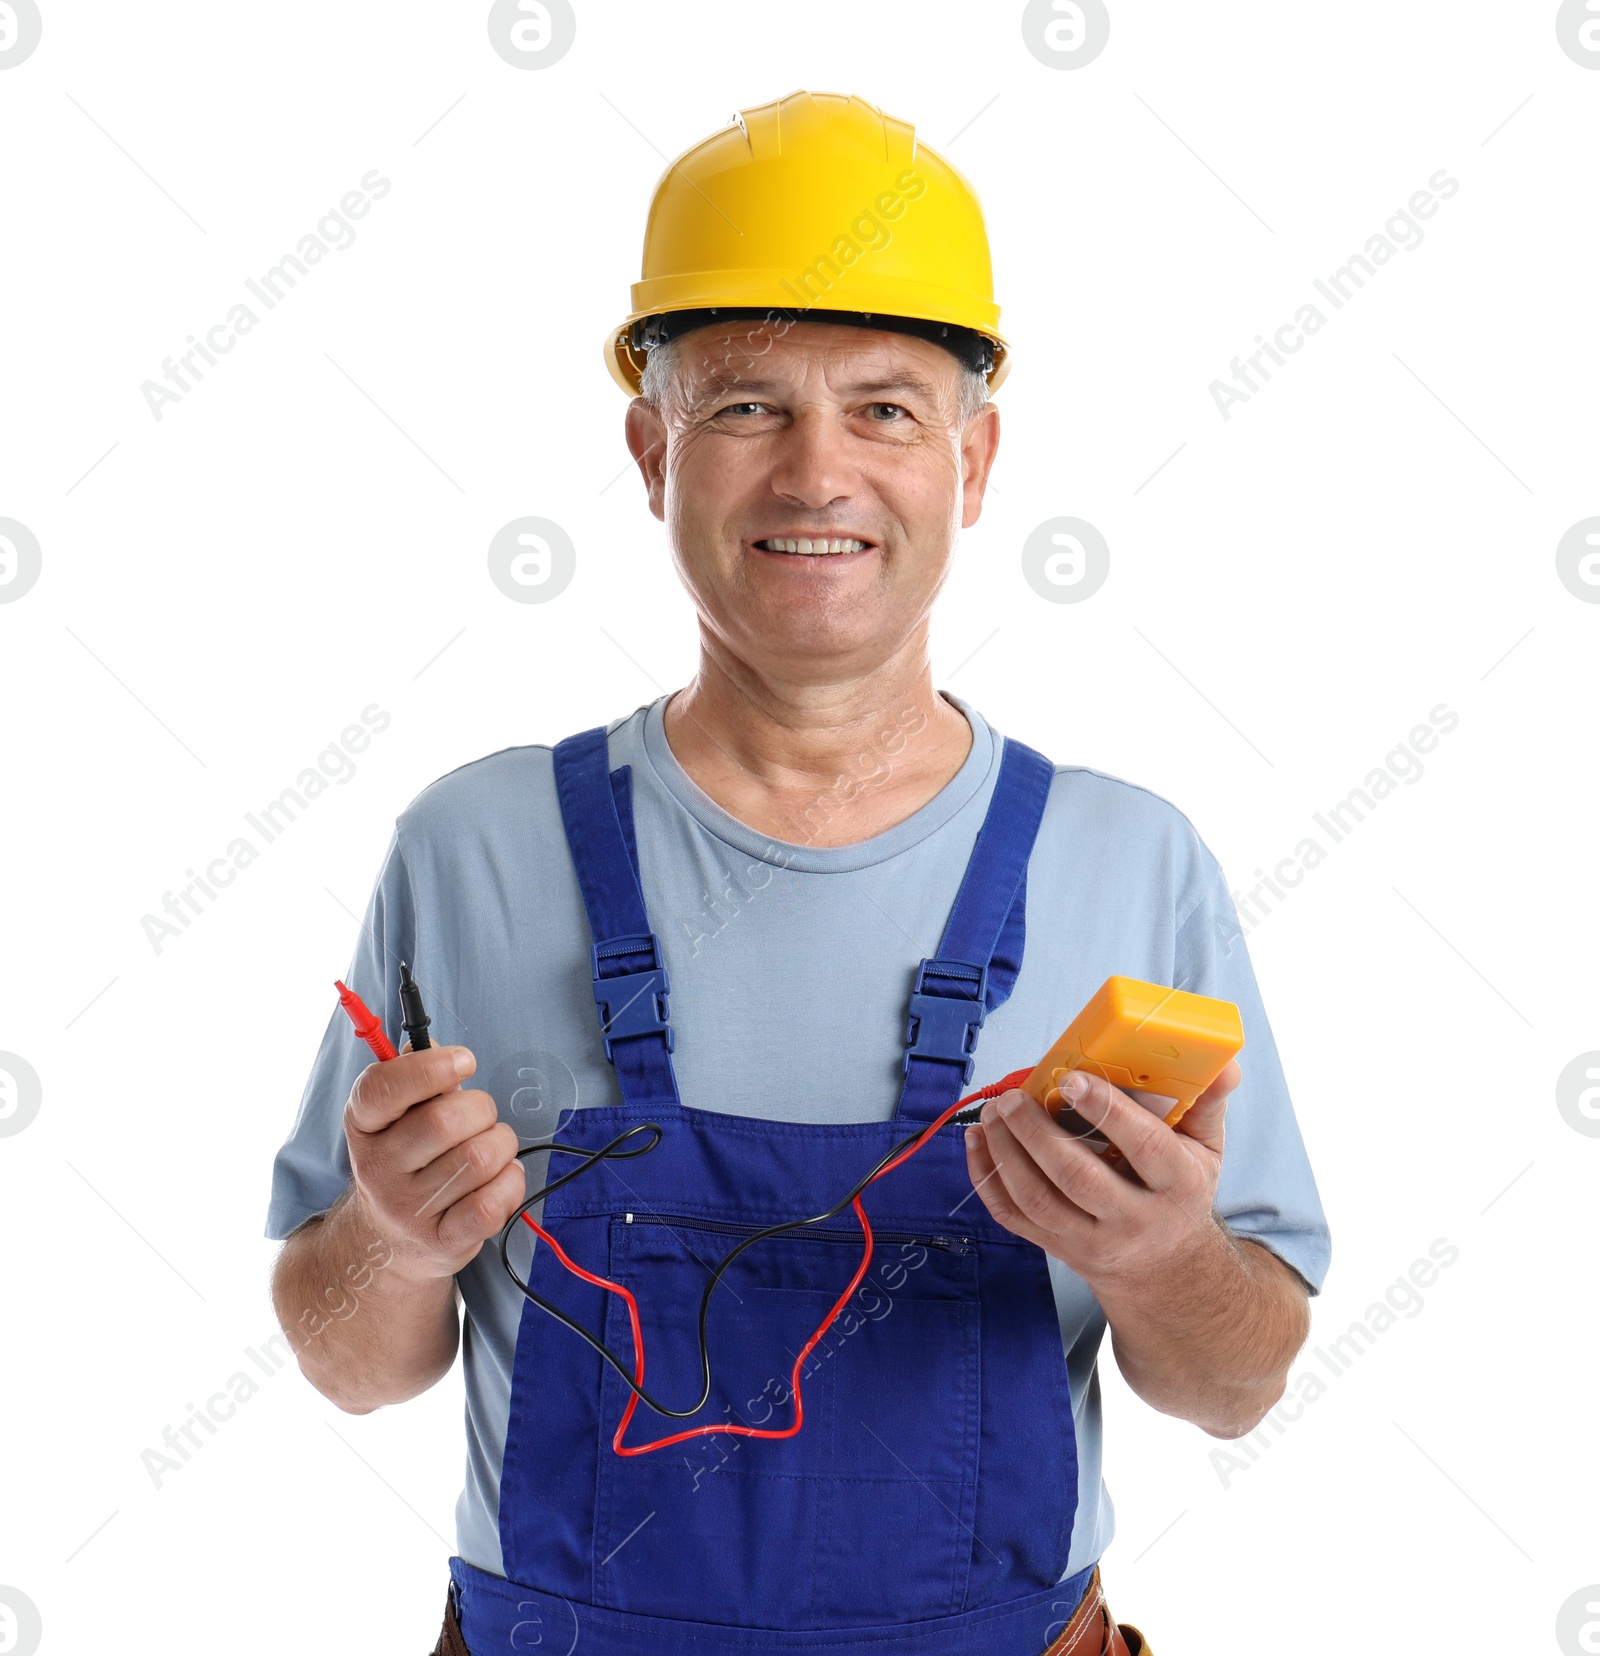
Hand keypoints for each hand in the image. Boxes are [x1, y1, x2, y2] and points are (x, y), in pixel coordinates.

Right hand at [343, 1044, 525, 1281]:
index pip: (382, 1087)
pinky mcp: (441, 1240)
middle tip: (481, 1117)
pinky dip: (510, 1182)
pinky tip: (500, 1177)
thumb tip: (436, 1046)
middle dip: (481, 1108)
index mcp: (363, 1125)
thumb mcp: (398, 1114)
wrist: (389, 1240)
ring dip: (501, 1144)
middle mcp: (377, 1168)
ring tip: (491, 1148)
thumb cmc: (409, 1159)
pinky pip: (491, 1204)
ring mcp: (407, 1208)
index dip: (430, 1067)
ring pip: (479, 1158)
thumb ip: (417, 1075)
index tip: (464, 1061)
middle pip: (446, 1120)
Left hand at [962, 1060, 1242, 1290]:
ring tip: (993, 1112)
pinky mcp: (1057, 1248)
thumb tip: (1226, 1062)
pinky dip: (986, 1178)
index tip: (1073, 1079)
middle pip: (1077, 1178)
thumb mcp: (1205, 1151)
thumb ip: (1208, 1103)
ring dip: (1006, 1152)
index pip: (1144, 1148)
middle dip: (1038, 1133)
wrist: (1165, 1270)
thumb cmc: (1179, 1192)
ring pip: (1038, 1200)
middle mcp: (1134, 1220)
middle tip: (1014, 1096)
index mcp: (1177, 1187)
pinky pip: (1013, 1217)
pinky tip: (977, 1141)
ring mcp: (1091, 1240)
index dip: (1108, 1111)